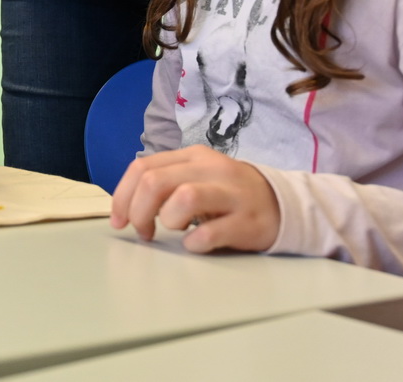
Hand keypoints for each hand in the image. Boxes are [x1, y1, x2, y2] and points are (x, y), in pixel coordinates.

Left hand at [109, 145, 280, 253]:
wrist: (283, 205)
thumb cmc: (228, 194)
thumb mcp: (197, 176)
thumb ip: (165, 182)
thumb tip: (127, 203)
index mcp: (192, 157)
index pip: (142, 167)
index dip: (122, 196)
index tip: (118, 220)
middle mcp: (210, 169)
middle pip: (156, 182)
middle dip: (138, 211)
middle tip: (143, 232)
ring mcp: (231, 194)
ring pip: (183, 198)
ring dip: (168, 220)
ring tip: (174, 231)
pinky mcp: (247, 222)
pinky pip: (209, 233)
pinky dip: (193, 243)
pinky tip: (195, 244)